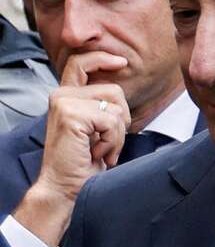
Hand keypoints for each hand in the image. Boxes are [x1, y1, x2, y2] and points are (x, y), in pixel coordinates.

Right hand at [14, 51, 129, 246]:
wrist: (66, 188)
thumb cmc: (84, 161)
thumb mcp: (95, 127)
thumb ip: (100, 105)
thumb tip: (122, 85)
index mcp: (66, 96)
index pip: (81, 63)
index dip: (103, 58)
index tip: (122, 62)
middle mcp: (61, 95)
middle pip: (114, 90)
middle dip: (122, 118)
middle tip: (108, 142)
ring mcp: (64, 103)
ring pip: (115, 107)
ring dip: (118, 134)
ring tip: (102, 149)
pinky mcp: (71, 116)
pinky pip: (112, 121)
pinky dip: (113, 141)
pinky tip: (98, 154)